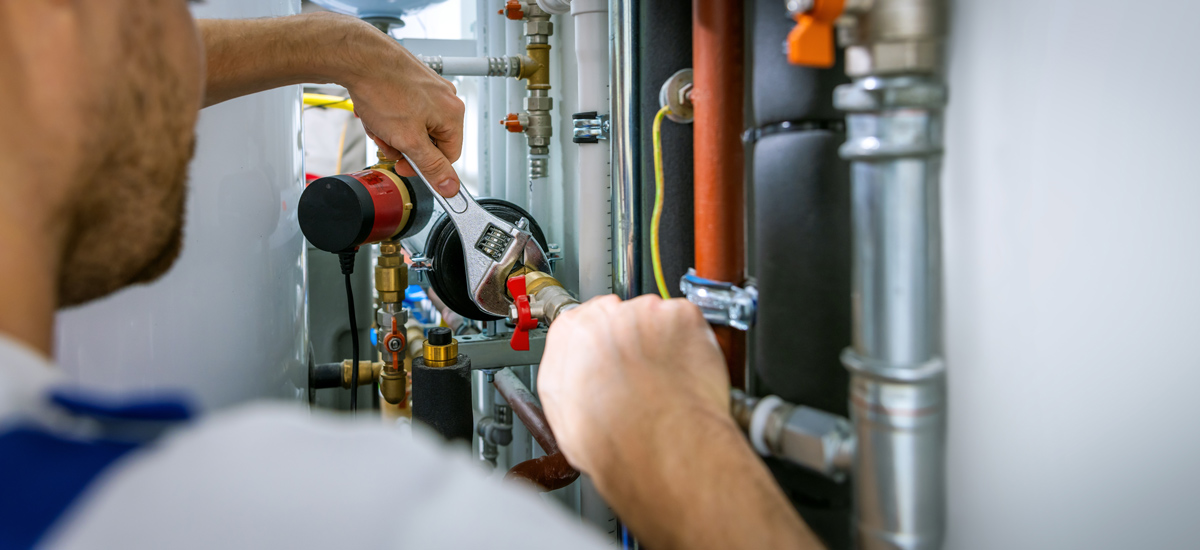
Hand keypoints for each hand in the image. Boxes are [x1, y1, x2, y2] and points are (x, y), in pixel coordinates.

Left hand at [341, 24, 464, 196]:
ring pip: (412, 127)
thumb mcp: (408, 139)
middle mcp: (445, 99)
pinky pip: (403, 111)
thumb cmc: (383, 87)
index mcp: (453, 114)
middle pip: (428, 141)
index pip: (448, 156)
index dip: (424, 166)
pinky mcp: (411, 83)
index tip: (404, 166)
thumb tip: (450, 188)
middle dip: (403, 144)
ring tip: (377, 121)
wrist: (359, 56)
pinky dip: (387, 116)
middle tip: (387, 139)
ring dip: (392, 131)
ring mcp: (428, 89)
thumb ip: (431, 167)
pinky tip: (375, 110)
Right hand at [537, 295, 732, 478]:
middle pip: (622, 317)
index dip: (603, 345)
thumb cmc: (612, 439)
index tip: (612, 360)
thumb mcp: (563, 415)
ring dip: (664, 343)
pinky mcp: (681, 317)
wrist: (656, 447)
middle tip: (643, 376)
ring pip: (657, 320)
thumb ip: (568, 380)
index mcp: (570, 335)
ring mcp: (644, 312)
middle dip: (634, 342)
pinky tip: (685, 375)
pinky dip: (692, 344)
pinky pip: (688, 324)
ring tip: (665, 382)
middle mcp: (604, 316)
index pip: (585, 323)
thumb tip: (577, 381)